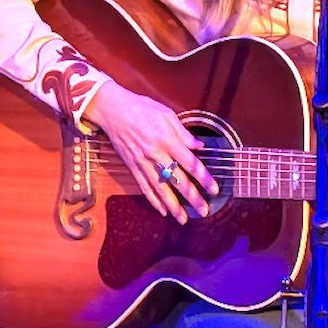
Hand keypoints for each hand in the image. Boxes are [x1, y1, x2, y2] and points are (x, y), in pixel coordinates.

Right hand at [83, 81, 218, 222]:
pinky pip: (144, 187)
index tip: (214, 190)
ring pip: (160, 189)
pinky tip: (162, 210)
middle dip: (192, 197)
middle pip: (177, 180)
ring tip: (183, 219)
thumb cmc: (142, 108)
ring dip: (173, 206)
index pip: (190, 163)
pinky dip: (153, 200)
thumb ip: (184, 133)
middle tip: (204, 211)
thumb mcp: (166, 114)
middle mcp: (156, 154)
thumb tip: (199, 147)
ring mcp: (143, 163)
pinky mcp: (133, 166)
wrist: (113, 110)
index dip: (204, 178)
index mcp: (167, 140)